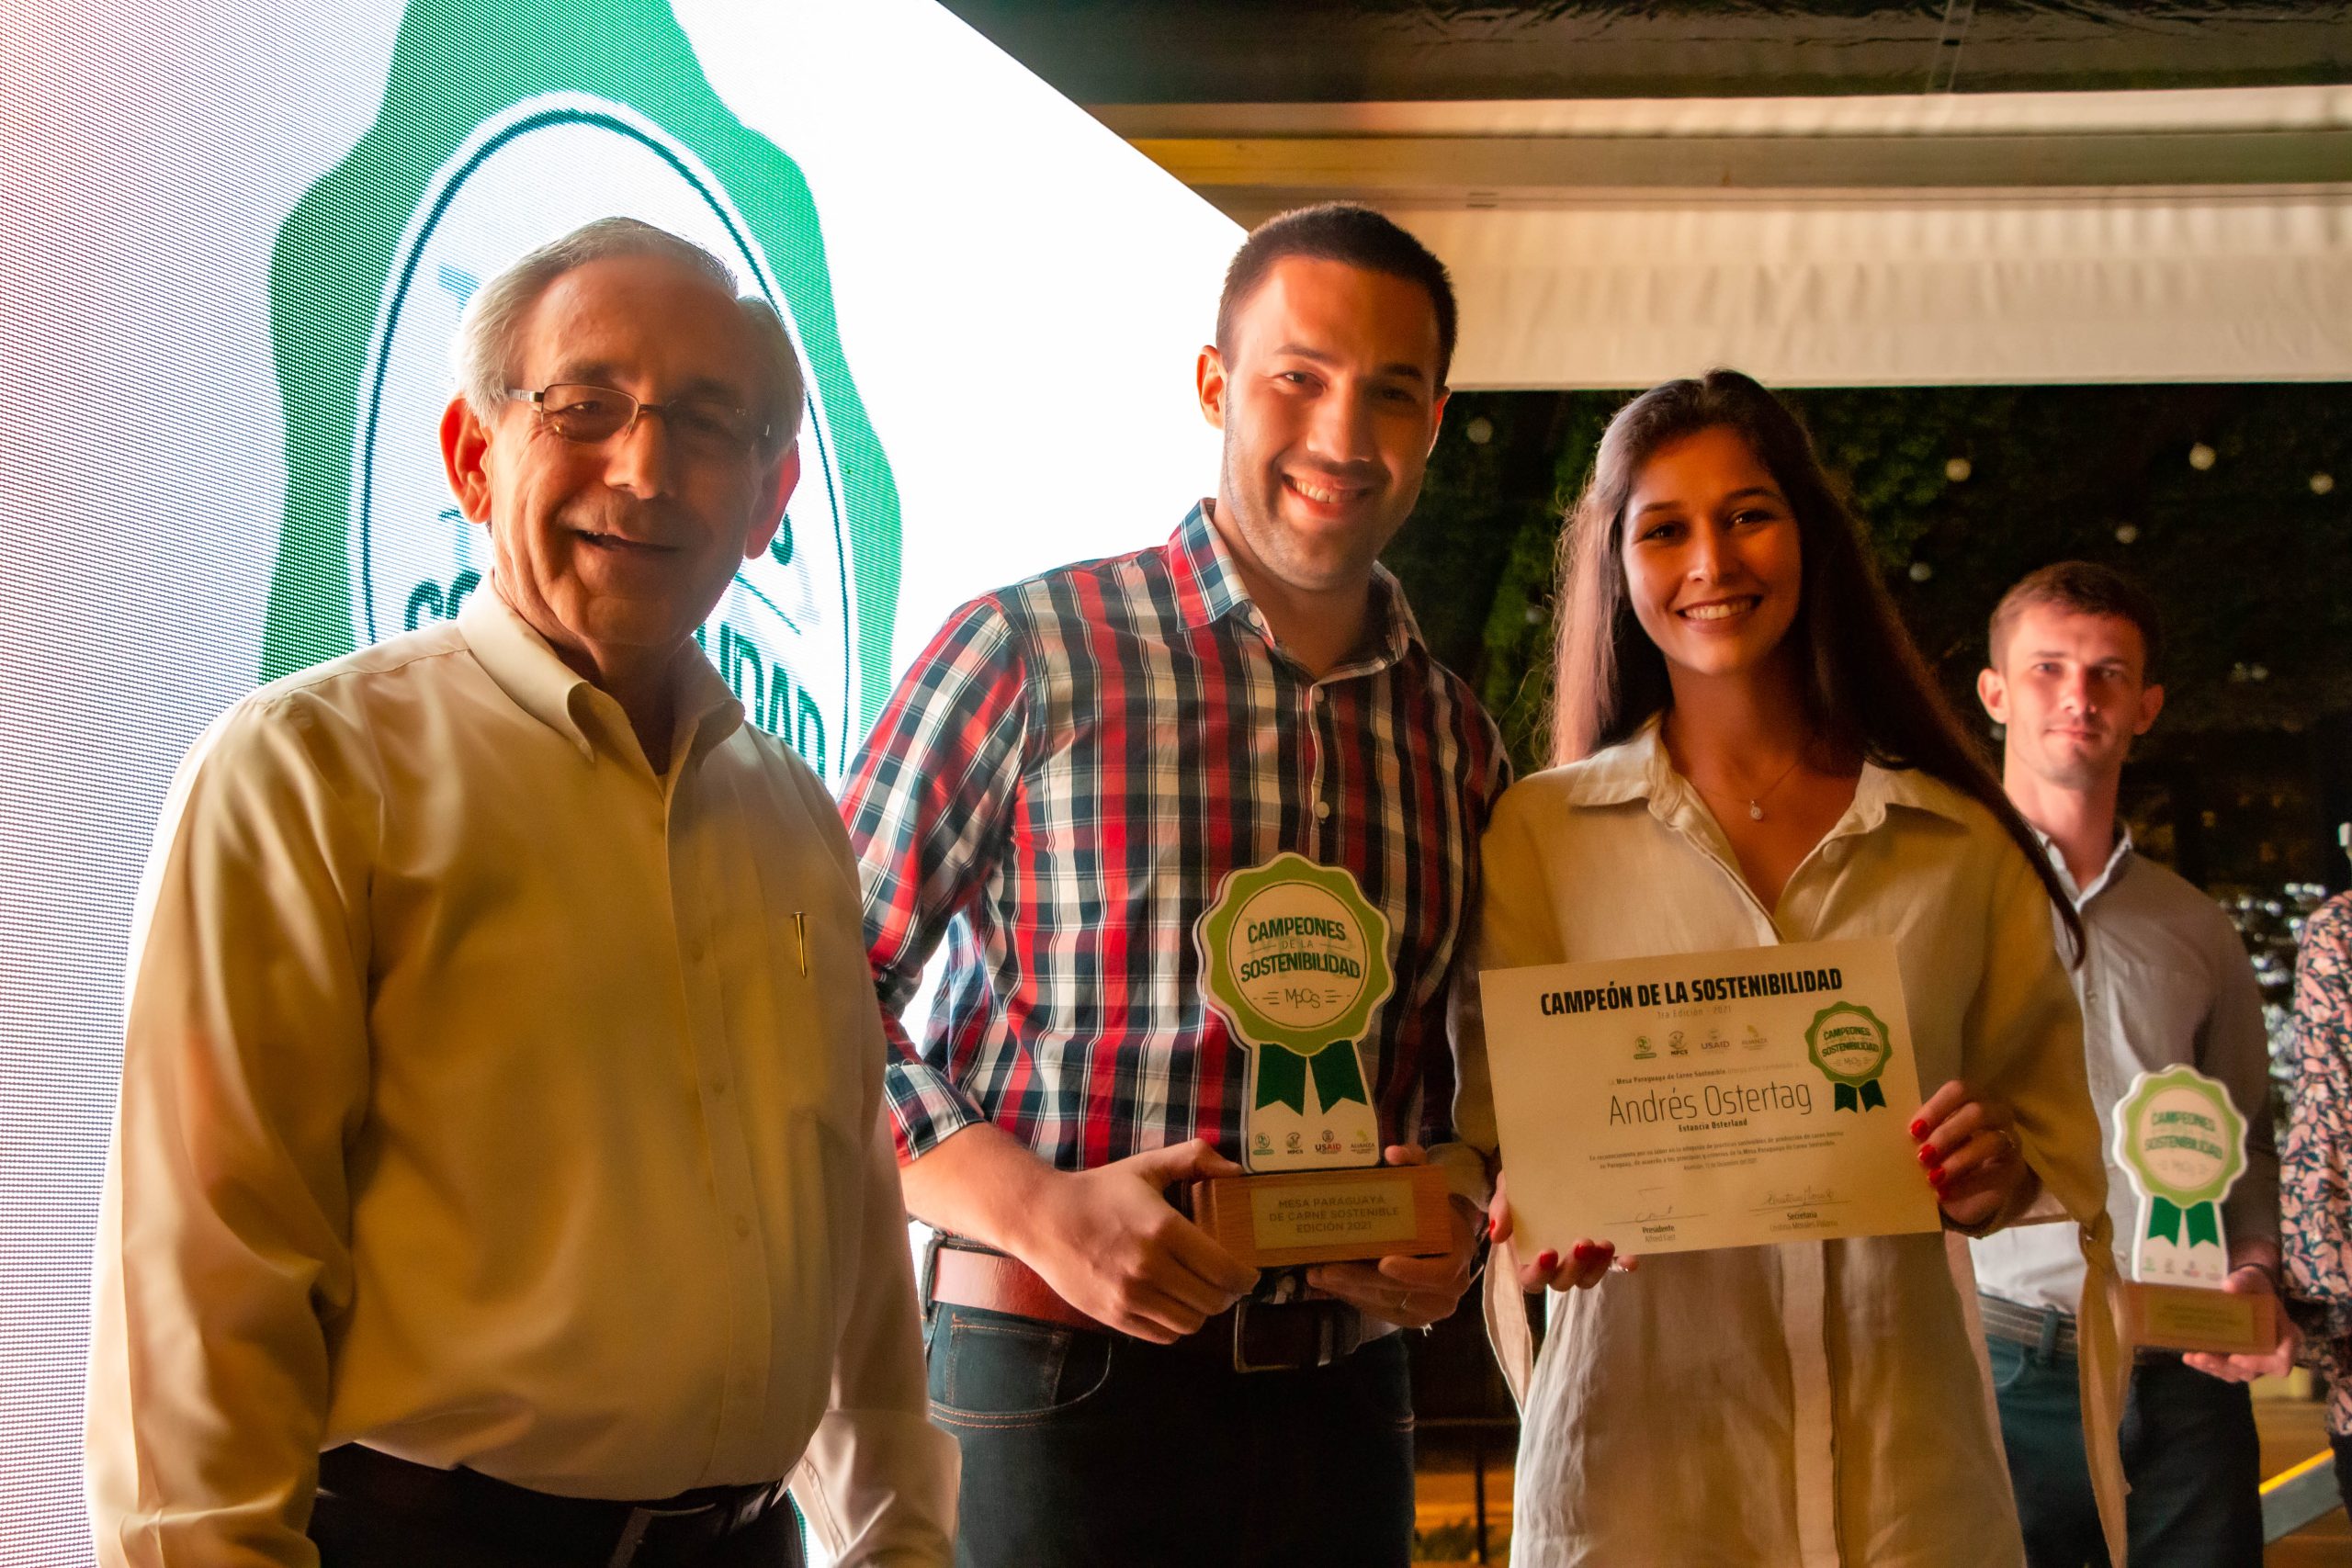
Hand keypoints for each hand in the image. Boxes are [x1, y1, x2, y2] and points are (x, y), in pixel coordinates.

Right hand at [1013, 1138, 1258, 1343]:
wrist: (1043, 1219)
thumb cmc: (1100, 1191)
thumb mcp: (1147, 1167)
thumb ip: (1193, 1159)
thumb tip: (1237, 1171)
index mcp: (1164, 1229)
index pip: (1224, 1269)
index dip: (1245, 1277)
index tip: (1249, 1273)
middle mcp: (1150, 1267)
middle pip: (1213, 1300)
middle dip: (1228, 1294)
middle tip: (1227, 1283)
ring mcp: (1130, 1296)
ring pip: (1190, 1323)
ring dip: (1202, 1311)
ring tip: (1200, 1295)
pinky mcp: (1114, 1316)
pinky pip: (1163, 1334)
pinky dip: (1175, 1324)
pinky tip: (1172, 1305)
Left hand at [1303, 1146, 1480, 1327]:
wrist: (1445, 1236)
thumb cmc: (1433, 1208)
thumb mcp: (1428, 1181)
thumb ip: (1414, 1161)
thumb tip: (1392, 1154)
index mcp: (1459, 1252)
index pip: (1440, 1272)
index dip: (1413, 1271)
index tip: (1383, 1262)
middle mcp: (1451, 1286)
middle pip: (1401, 1290)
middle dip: (1361, 1279)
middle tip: (1325, 1267)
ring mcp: (1431, 1306)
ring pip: (1385, 1302)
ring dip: (1349, 1289)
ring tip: (1316, 1273)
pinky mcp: (1412, 1317)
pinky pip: (1379, 1311)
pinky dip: (1353, 1298)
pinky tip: (1329, 1284)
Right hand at [1485, 1165, 1630, 1293]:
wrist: (1552, 1165)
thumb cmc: (1525, 1183)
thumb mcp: (1508, 1187)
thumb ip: (1501, 1207)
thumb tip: (1497, 1235)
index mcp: (1529, 1254)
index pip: (1531, 1279)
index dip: (1539, 1272)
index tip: (1548, 1252)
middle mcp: (1556, 1263)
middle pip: (1563, 1282)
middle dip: (1574, 1267)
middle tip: (1583, 1242)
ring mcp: (1582, 1259)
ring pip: (1589, 1278)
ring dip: (1597, 1267)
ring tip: (1605, 1243)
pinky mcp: (1606, 1251)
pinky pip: (1616, 1265)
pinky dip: (1623, 1265)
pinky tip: (1630, 1259)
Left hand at [1912, 1080, 2033, 1230]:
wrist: (1966, 1189)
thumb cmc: (1940, 1154)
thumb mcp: (1927, 1142)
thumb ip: (1917, 1135)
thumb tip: (1886, 1137)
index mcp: (1970, 1099)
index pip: (1959, 1090)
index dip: (1936, 1108)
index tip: (1913, 1130)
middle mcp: (1995, 1114)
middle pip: (1978, 1112)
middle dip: (1947, 1134)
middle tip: (1922, 1156)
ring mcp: (2009, 1141)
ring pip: (1992, 1141)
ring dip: (1959, 1160)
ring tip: (1933, 1178)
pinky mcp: (2014, 1170)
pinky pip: (1997, 1174)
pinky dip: (1967, 1185)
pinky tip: (1944, 1194)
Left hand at [2184, 1267, 2300, 1382]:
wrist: (2248, 1290)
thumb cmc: (2256, 1287)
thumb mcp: (2253, 1279)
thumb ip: (2245, 1280)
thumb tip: (2229, 1286)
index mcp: (2285, 1337)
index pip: (2281, 1361)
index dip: (2261, 1364)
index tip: (2236, 1358)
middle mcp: (2271, 1354)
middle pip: (2252, 1371)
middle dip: (2226, 1366)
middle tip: (2203, 1356)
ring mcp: (2254, 1360)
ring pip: (2236, 1373)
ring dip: (2214, 1367)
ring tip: (2193, 1357)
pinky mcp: (2237, 1360)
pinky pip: (2225, 1369)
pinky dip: (2208, 1365)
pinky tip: (2190, 1357)